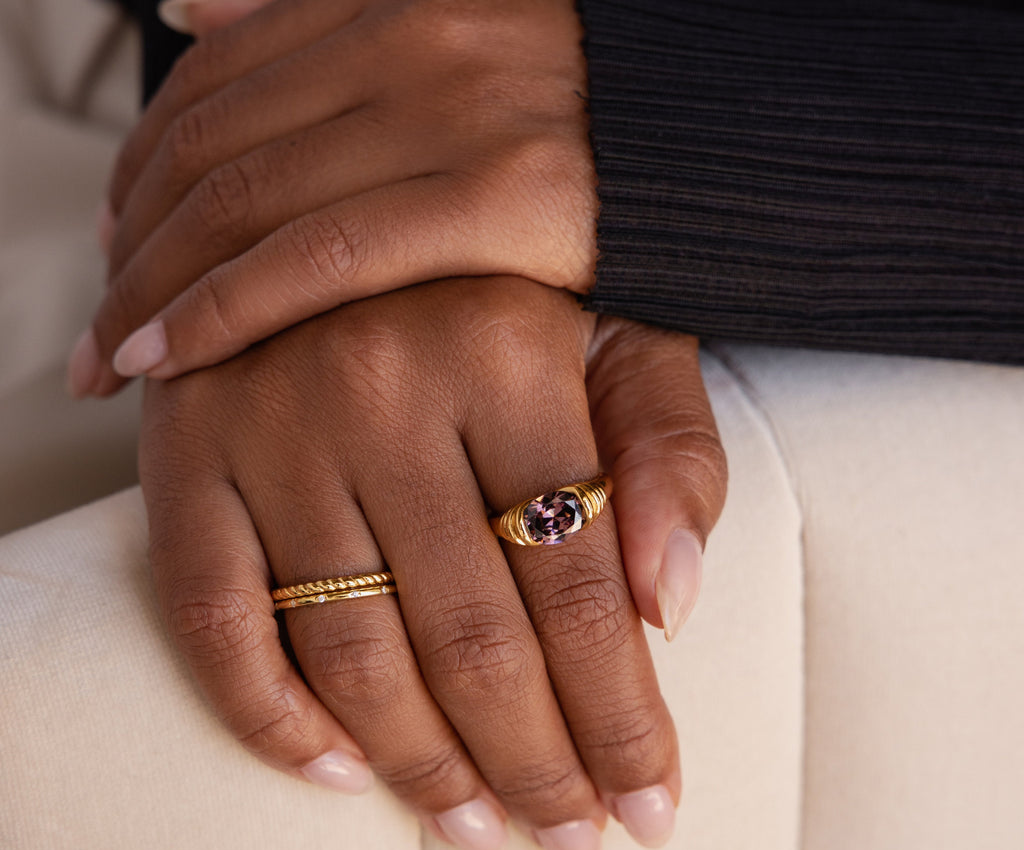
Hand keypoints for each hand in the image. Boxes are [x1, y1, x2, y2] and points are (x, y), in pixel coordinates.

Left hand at [70, 0, 595, 395]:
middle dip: (135, 243)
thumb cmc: (609, 120)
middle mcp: (412, 43)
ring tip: (115, 358)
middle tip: (97, 325)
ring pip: (247, 201)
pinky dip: (231, 306)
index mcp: (393, 5)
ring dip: (156, 284)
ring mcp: (456, 115)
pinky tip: (172, 354)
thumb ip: (325, 14)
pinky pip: (327, 256)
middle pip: (214, 145)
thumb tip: (188, 1)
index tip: (112, 241)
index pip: (218, 81)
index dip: (143, 163)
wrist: (748, 134)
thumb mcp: (470, 36)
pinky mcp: (506, 196)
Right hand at [141, 277, 726, 849]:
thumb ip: (668, 449)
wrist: (331, 224)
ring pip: (353, 652)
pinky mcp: (184, 457)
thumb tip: (672, 607)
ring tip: (478, 830)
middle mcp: (381, 383)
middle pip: (474, 639)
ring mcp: (269, 425)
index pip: (581, 586)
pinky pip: (214, 621)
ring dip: (423, 767)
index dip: (623, 717)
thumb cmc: (495, 293)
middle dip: (536, 766)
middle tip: (573, 838)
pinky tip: (342, 771)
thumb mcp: (616, 332)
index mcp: (507, 350)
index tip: (649, 804)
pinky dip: (271, 717)